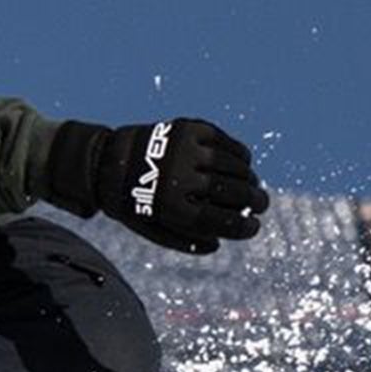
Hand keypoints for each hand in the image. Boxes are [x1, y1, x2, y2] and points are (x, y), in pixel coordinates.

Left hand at [44, 118, 269, 255]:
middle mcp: (179, 176)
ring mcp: (184, 149)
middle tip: (262, 204)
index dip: (243, 226)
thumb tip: (219, 243)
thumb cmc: (134, 201)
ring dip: (248, 177)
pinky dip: (239, 153)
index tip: (254, 227)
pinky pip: (224, 141)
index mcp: (171, 207)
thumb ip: (184, 240)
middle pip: (231, 191)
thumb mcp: (152, 228)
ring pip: (232, 165)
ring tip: (253, 184)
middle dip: (254, 200)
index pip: (219, 220)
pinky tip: (244, 162)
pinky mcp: (187, 128)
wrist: (107, 162)